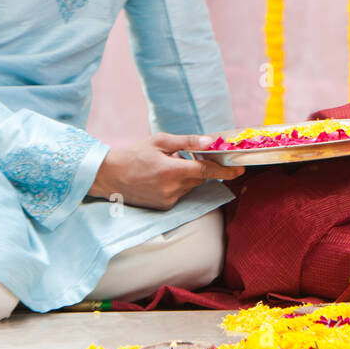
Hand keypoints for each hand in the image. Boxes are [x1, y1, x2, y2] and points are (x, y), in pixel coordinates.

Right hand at [88, 133, 243, 210]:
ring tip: (165, 167)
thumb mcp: (160, 141)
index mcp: (172, 171)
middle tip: (183, 156)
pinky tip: (161, 178)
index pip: (207, 171)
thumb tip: (210, 141)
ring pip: (189, 186)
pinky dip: (177, 185)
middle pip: (199, 178)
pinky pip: (180, 194)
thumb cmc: (134, 154)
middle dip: (198, 167)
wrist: (108, 176)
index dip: (226, 170)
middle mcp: (172, 189)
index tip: (240, 169)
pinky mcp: (163, 207)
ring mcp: (168, 200)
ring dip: (186, 176)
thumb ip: (187, 141)